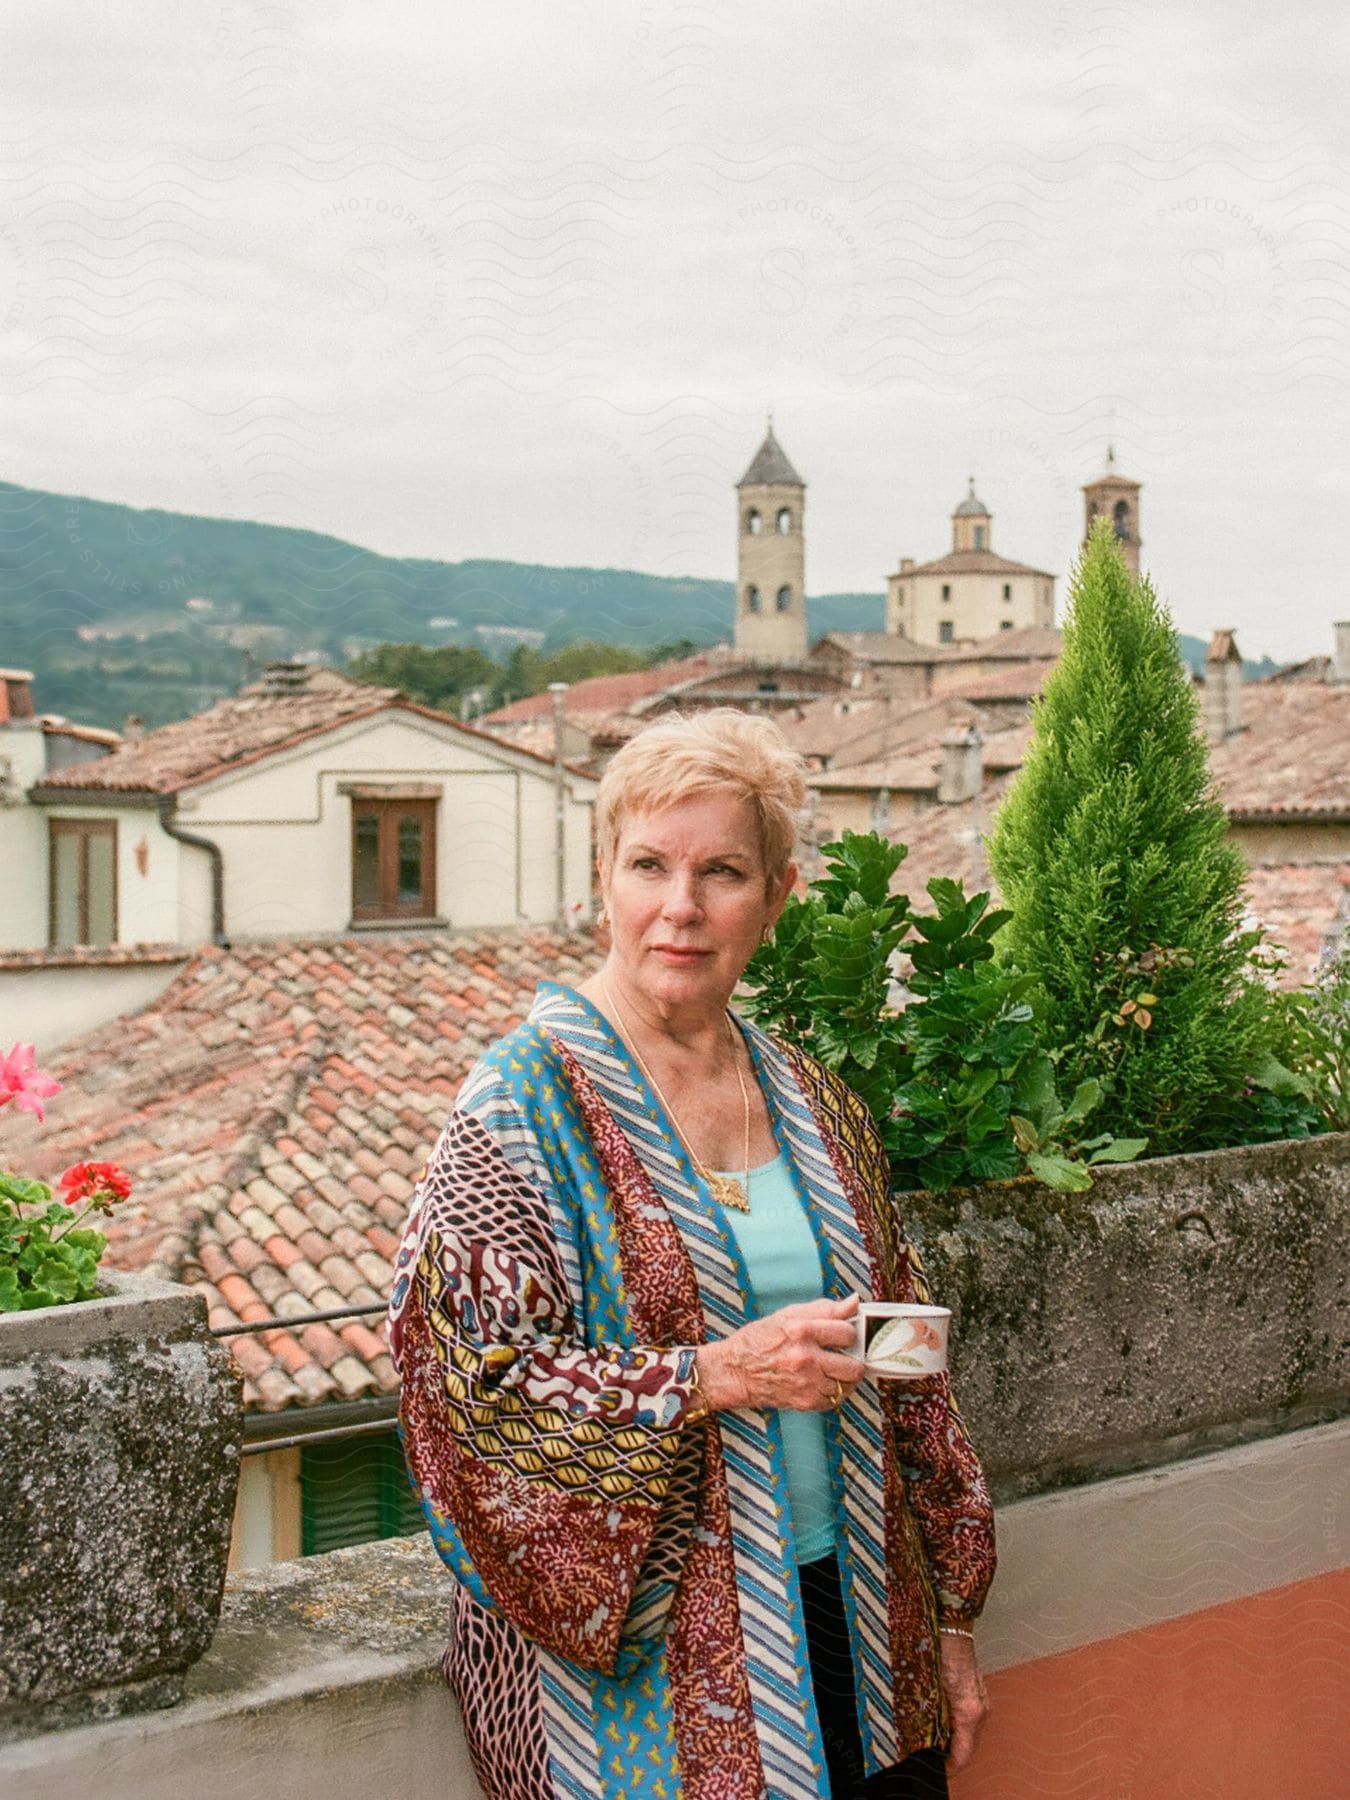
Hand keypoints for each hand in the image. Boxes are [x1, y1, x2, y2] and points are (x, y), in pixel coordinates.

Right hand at [696, 1296, 864, 1412]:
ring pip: (847, 1384)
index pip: (847, 1333)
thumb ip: (825, 1309)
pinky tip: (823, 1381)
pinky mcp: (805, 1401)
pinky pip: (835, 1399)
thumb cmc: (759, 1340)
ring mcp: (806, 1382)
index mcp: (802, 1330)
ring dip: (844, 1377)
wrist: (735, 1371)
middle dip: (853, 1359)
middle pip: (854, 1365)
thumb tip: (853, 1302)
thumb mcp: (789, 1315)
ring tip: (832, 1369)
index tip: (844, 1336)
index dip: (849, 1333)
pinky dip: (833, 1391)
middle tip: (845, 1355)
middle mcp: (806, 1357)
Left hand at [938, 1632, 989, 1772]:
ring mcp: (982, 1703)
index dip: (949, 1767)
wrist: (952, 1629)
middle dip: (948, 1753)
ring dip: (953, 1739)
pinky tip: (941, 1720)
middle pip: (967, 1747)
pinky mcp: (979, 1696)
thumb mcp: (929, 1690)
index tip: (934, 1769)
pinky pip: (970, 1721)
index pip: (963, 1755)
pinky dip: (957, 1725)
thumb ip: (929, 1717)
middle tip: (927, 1753)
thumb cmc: (938, 1654)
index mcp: (968, 1713)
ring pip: (968, 1734)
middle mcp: (980, 1711)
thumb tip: (922, 1739)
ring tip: (931, 1738)